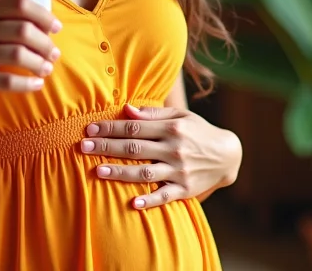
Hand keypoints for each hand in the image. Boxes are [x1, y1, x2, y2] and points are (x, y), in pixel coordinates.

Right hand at [0, 0, 60, 122]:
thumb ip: (13, 23)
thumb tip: (49, 23)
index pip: (19, 5)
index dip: (43, 15)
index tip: (56, 28)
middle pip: (22, 29)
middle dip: (45, 43)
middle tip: (53, 54)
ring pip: (18, 54)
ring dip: (39, 63)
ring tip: (45, 69)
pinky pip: (8, 81)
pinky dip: (28, 83)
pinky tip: (36, 84)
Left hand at [79, 104, 241, 209]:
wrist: (228, 155)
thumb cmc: (198, 131)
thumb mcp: (180, 116)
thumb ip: (153, 113)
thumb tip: (126, 109)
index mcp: (172, 128)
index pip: (134, 127)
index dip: (110, 128)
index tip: (89, 129)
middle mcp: (174, 148)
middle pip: (134, 148)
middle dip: (107, 147)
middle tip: (83, 147)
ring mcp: (180, 170)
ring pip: (145, 172)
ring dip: (120, 172)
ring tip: (98, 171)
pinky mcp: (185, 189)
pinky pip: (164, 196)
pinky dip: (150, 200)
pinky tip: (133, 203)